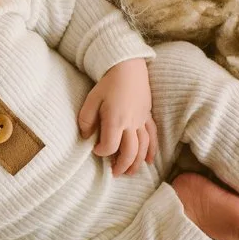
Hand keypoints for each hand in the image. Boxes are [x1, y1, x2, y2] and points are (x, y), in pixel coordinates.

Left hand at [77, 57, 156, 176]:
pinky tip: (148, 160)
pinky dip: (151, 150)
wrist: (128, 66)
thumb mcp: (91, 99)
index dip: (102, 152)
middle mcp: (131, 123)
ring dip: (137, 163)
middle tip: (114, 173)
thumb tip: (85, 137)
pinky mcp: (148, 116)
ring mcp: (142, 120)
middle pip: (130, 152)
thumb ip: (86, 120)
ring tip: (130, 173)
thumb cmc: (107, 83)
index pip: (110, 145)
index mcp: (115, 119)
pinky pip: (152, 136)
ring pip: (143, 147)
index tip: (95, 150)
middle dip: (122, 166)